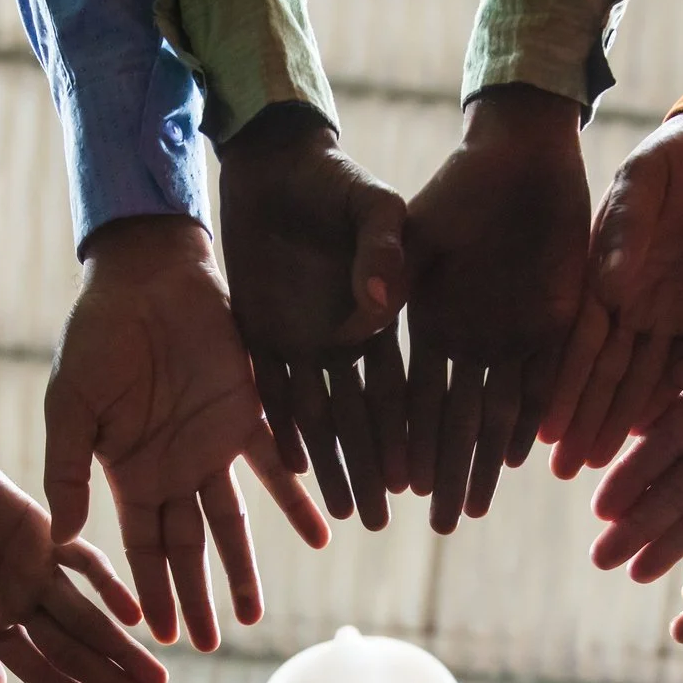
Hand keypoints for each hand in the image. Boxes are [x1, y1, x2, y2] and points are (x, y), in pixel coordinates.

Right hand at [0, 447, 167, 682]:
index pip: (41, 672)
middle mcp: (19, 602)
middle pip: (74, 652)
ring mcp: (35, 568)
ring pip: (89, 615)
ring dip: (122, 647)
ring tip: (156, 678)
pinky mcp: (46, 530)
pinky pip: (85, 561)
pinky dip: (109, 585)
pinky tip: (135, 614)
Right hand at [47, 216, 329, 650]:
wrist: (145, 277)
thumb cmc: (97, 337)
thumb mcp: (69, 406)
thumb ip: (67, 471)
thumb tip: (62, 540)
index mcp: (129, 474)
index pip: (142, 549)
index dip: (151, 592)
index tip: (161, 639)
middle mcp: (175, 470)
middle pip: (188, 549)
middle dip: (196, 598)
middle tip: (208, 646)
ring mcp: (213, 447)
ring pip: (231, 522)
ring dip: (244, 567)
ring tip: (256, 615)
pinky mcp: (249, 415)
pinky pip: (279, 465)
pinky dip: (298, 498)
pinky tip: (320, 535)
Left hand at [218, 104, 408, 528]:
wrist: (275, 163)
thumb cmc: (336, 178)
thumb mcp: (373, 204)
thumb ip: (383, 248)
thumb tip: (380, 301)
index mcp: (380, 316)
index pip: (402, 388)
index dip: (411, 435)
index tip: (422, 478)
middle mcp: (343, 340)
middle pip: (363, 418)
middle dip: (374, 468)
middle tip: (385, 519)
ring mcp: (300, 341)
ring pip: (320, 415)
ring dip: (333, 462)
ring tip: (347, 511)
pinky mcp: (259, 334)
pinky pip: (269, 391)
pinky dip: (281, 427)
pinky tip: (292, 467)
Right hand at [402, 84, 589, 530]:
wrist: (521, 154)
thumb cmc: (456, 184)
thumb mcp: (412, 225)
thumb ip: (386, 269)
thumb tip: (359, 320)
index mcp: (422, 324)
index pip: (405, 396)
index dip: (400, 441)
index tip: (393, 485)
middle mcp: (464, 341)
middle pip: (450, 419)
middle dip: (444, 471)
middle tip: (439, 523)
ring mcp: (509, 337)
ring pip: (494, 411)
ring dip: (483, 459)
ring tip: (473, 507)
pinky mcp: (554, 323)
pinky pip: (544, 380)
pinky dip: (534, 416)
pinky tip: (524, 456)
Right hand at [546, 112, 682, 477]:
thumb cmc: (680, 157)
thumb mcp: (645, 182)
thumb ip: (626, 230)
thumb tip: (608, 286)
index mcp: (603, 271)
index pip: (577, 338)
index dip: (561, 384)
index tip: (544, 428)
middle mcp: (630, 302)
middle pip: (604, 372)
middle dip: (584, 420)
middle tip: (565, 469)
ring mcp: (671, 315)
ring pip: (641, 380)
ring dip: (620, 423)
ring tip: (598, 466)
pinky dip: (670, 403)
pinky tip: (652, 440)